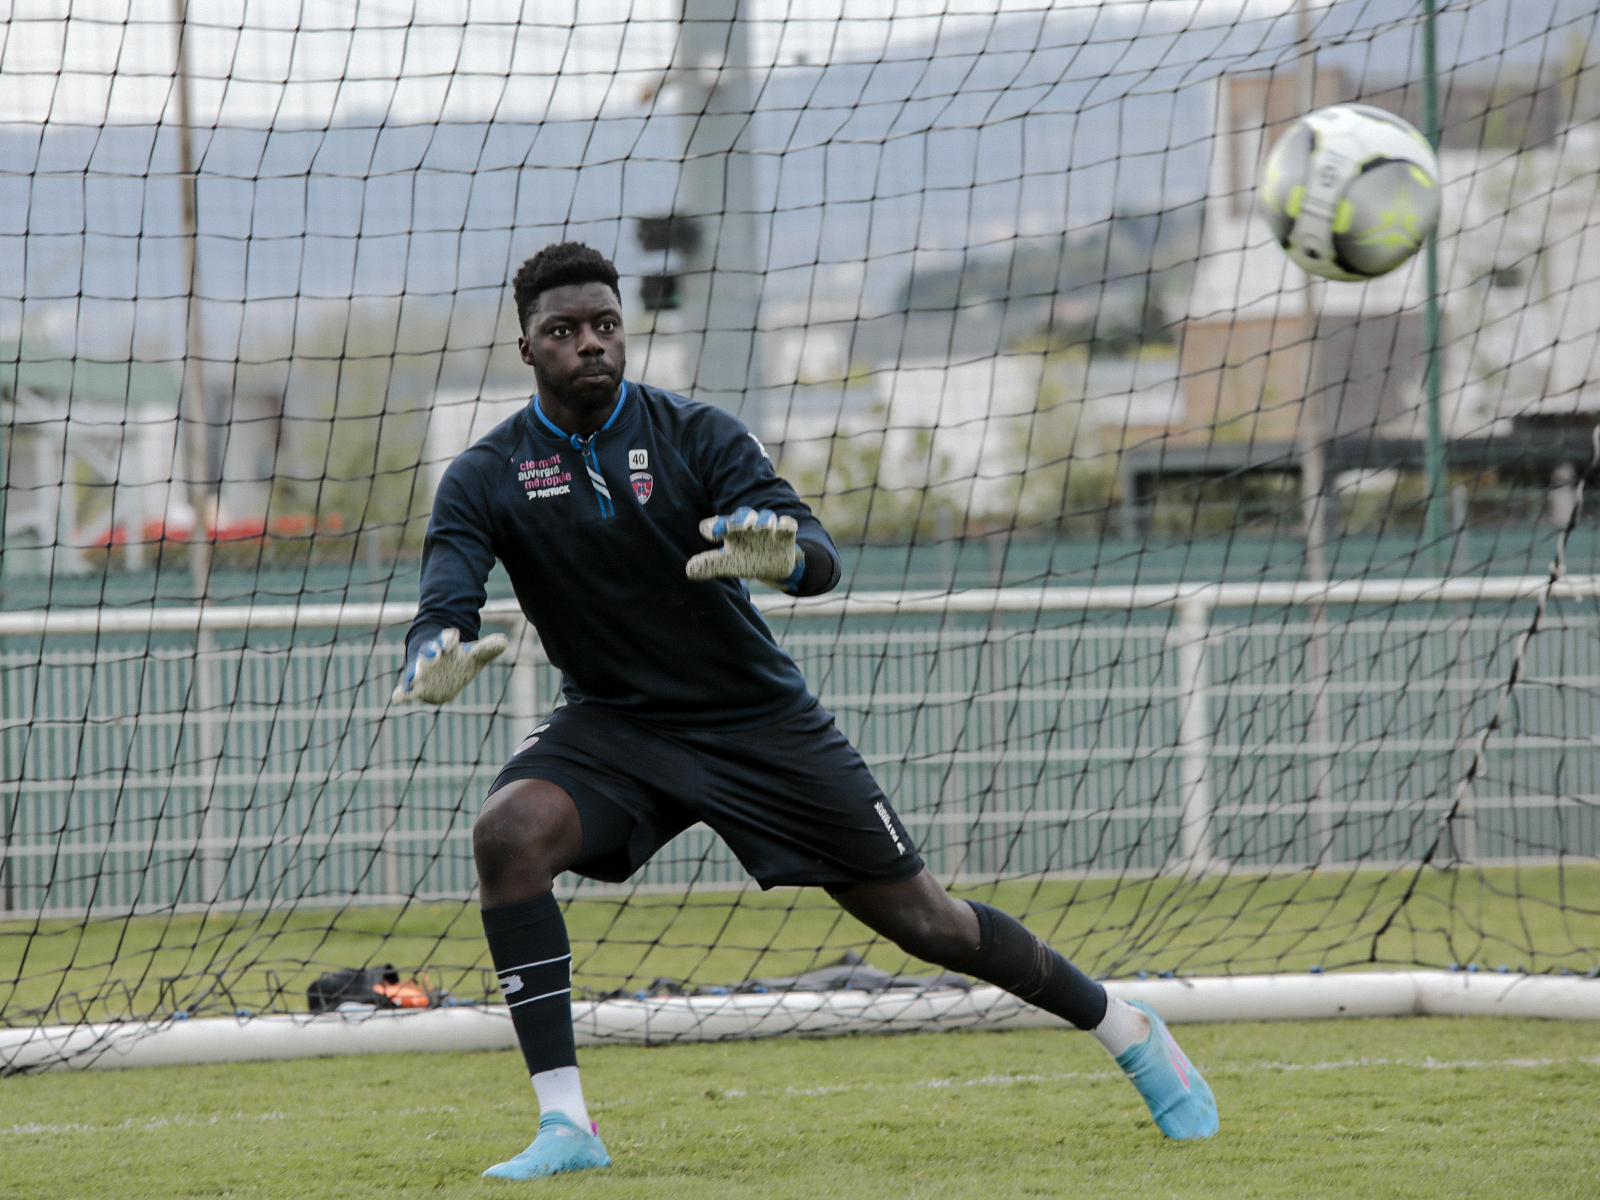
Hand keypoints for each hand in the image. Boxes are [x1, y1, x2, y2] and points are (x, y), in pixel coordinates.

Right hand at [392, 627, 507, 704]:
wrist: (440, 664)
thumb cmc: (458, 658)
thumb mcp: (474, 654)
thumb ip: (488, 648)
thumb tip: (503, 641)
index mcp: (446, 645)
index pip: (448, 638)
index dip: (450, 638)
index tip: (454, 637)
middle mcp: (431, 655)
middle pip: (429, 651)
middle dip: (432, 652)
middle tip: (435, 653)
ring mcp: (421, 670)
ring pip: (417, 669)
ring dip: (417, 671)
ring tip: (416, 676)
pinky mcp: (414, 685)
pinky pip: (406, 690)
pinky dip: (401, 693)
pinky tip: (397, 697)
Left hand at [685, 507, 802, 589]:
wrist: (774, 564)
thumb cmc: (746, 560)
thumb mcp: (727, 564)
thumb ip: (709, 565)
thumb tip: (689, 571)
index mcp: (730, 532)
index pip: (718, 525)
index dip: (713, 527)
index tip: (712, 533)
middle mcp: (748, 527)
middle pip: (743, 515)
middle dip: (739, 519)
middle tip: (736, 526)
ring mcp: (768, 529)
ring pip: (766, 517)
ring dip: (764, 520)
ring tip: (763, 528)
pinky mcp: (785, 534)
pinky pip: (788, 525)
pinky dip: (787, 524)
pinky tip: (785, 526)